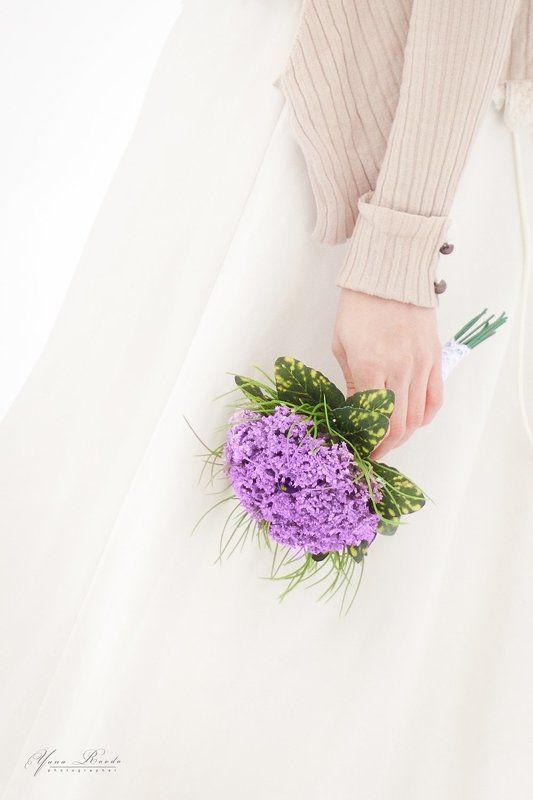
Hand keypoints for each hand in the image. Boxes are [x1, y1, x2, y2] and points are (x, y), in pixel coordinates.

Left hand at [332, 289, 442, 459]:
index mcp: (369, 367)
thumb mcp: (342, 345)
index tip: (358, 448)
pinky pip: (435, 398)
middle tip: (374, 452)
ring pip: (417, 417)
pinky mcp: (434, 359)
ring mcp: (420, 365)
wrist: (389, 275)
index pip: (371, 420)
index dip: (365, 440)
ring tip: (391, 440)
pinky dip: (425, 417)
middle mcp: (398, 370)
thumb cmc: (358, 307)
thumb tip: (355, 411)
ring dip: (404, 435)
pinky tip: (414, 423)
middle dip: (384, 446)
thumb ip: (350, 382)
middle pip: (397, 426)